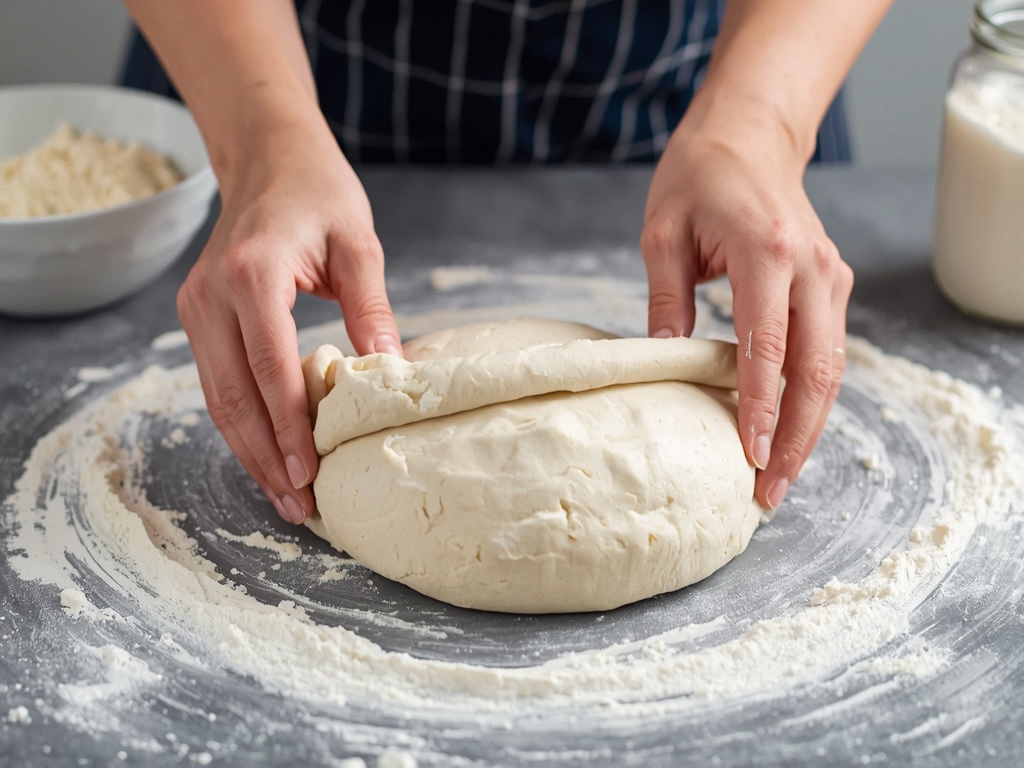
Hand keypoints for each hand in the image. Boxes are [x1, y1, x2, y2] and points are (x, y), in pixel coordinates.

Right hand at [177, 126, 401, 523]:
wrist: (268, 158)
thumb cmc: (319, 192)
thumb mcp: (359, 242)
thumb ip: (372, 308)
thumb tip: (393, 374)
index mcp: (252, 274)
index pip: (268, 366)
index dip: (288, 425)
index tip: (309, 473)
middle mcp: (211, 295)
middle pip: (233, 395)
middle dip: (266, 456)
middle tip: (299, 506)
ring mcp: (196, 308)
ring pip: (217, 398)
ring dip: (250, 452)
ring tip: (285, 498)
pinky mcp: (198, 317)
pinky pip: (217, 383)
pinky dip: (242, 425)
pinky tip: (267, 456)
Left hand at [641, 121, 852, 510]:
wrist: (749, 134)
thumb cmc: (699, 175)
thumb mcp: (662, 233)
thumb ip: (665, 301)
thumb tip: (663, 363)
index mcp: (768, 252)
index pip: (768, 348)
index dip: (759, 408)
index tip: (749, 457)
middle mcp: (812, 268)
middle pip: (816, 371)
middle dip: (795, 438)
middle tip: (769, 492)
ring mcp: (830, 275)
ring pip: (832, 369)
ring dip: (809, 427)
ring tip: (779, 477)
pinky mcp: (832, 283)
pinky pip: (828, 351)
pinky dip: (812, 397)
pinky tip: (788, 430)